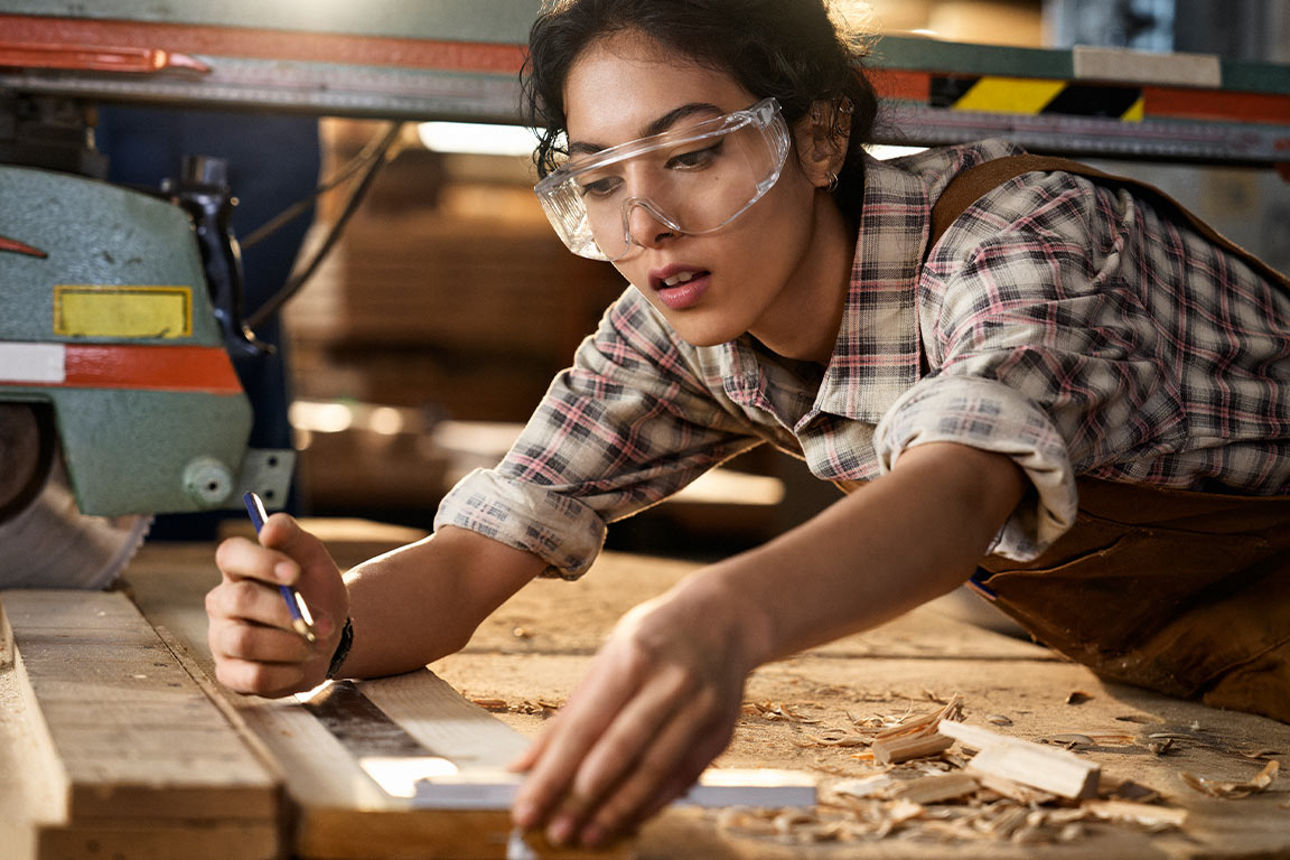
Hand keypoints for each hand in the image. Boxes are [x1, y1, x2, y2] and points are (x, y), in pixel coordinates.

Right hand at [206, 514, 348, 696]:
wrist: (330, 634)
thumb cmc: (314, 590)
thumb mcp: (312, 558)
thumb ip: (293, 537)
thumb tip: (269, 527)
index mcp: (239, 569)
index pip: (230, 554)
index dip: (260, 562)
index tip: (294, 573)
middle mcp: (222, 602)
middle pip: (241, 599)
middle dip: (287, 611)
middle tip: (323, 623)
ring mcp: (222, 638)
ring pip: (245, 641)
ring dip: (290, 644)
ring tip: (315, 645)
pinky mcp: (230, 673)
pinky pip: (251, 677)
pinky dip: (284, 673)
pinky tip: (300, 666)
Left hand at [509, 578, 760, 847]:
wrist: (724, 619)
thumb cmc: (654, 637)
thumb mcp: (607, 659)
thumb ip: (569, 715)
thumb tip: (524, 765)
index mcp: (633, 658)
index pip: (584, 727)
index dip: (552, 773)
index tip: (527, 807)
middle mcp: (671, 683)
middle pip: (621, 751)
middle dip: (583, 799)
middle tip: (556, 832)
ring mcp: (701, 708)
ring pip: (655, 770)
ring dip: (618, 810)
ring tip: (587, 835)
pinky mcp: (720, 731)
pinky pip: (682, 777)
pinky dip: (651, 803)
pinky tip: (626, 820)